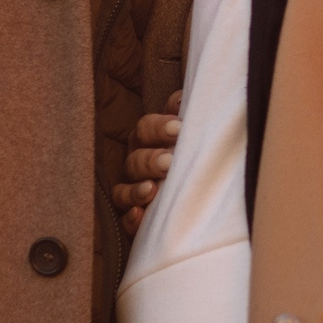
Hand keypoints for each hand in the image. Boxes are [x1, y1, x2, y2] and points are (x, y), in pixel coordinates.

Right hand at [112, 90, 182, 235]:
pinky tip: (140, 215)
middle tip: (169, 162)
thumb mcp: (191, 135)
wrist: (199, 198)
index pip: (145, 129)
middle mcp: (136, 165)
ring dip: (136, 190)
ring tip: (152, 190)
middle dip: (151, 160)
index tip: (179, 128)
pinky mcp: (134, 220)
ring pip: (123, 191)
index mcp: (148, 142)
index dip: (159, 127)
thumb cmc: (192, 156)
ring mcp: (132, 192)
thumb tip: (183, 100)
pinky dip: (130, 218)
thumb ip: (185, 113)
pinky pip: (124, 221)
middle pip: (135, 160)